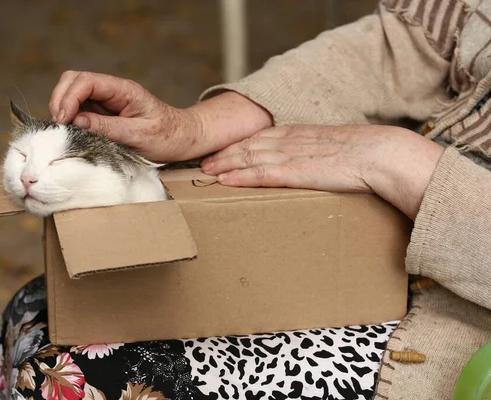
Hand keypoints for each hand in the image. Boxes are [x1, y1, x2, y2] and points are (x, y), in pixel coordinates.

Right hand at [48, 70, 201, 161]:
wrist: (183, 139)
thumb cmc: (167, 136)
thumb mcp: (139, 135)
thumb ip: (108, 128)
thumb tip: (77, 122)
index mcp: (123, 90)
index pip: (86, 81)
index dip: (69, 97)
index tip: (64, 119)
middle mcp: (112, 91)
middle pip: (74, 81)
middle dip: (60, 99)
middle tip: (59, 125)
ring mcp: (106, 101)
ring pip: (73, 94)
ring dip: (63, 109)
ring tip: (63, 130)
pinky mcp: (104, 114)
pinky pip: (80, 110)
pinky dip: (70, 119)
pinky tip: (71, 132)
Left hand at [201, 124, 444, 219]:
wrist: (381, 153)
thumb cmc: (364, 153)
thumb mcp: (333, 148)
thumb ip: (316, 152)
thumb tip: (311, 164)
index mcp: (300, 134)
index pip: (260, 136)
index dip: (238, 143)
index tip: (222, 150)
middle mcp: (290, 141)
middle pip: (248, 145)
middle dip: (223, 153)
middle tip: (203, 161)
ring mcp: (292, 156)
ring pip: (249, 157)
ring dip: (225, 165)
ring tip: (206, 172)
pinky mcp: (297, 172)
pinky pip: (262, 174)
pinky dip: (241, 176)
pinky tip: (225, 181)